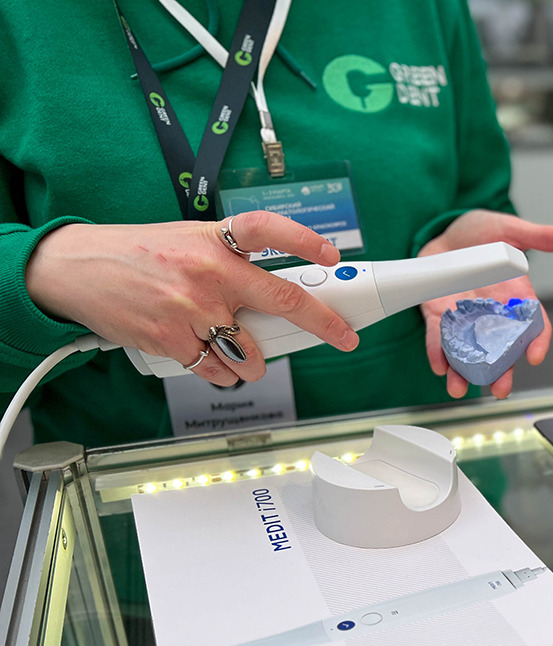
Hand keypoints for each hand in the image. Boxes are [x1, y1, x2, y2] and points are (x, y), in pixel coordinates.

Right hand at [25, 211, 357, 385]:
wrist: (74, 268)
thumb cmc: (138, 255)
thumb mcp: (187, 241)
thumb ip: (229, 262)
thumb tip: (277, 296)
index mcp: (214, 240)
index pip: (268, 230)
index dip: (304, 239)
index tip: (332, 254)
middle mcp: (208, 271)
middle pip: (283, 299)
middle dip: (322, 323)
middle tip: (345, 336)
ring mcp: (191, 308)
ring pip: (250, 352)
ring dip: (255, 363)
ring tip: (244, 357)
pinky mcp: (171, 339)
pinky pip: (216, 370)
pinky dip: (222, 374)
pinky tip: (214, 364)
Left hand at [418, 210, 552, 398]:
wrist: (444, 231)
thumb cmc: (480, 233)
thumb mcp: (512, 231)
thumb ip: (544, 237)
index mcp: (514, 297)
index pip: (532, 325)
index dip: (537, 341)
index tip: (535, 356)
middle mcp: (492, 314)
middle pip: (500, 349)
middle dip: (501, 372)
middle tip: (501, 390)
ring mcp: (465, 318)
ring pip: (468, 351)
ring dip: (463, 372)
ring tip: (458, 387)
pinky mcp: (437, 315)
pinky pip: (437, 337)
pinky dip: (437, 352)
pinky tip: (439, 366)